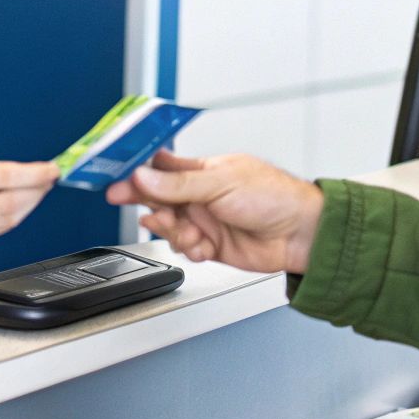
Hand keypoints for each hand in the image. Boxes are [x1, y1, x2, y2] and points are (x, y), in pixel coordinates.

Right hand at [0, 155, 58, 254]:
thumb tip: (15, 174)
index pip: (6, 177)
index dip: (35, 175)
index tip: (52, 169)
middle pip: (13, 203)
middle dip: (37, 192)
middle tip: (47, 181)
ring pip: (7, 221)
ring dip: (27, 207)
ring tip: (35, 193)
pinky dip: (9, 220)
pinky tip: (14, 208)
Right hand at [105, 150, 323, 273]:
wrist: (301, 234)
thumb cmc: (275, 196)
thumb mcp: (221, 182)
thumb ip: (179, 182)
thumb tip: (144, 175)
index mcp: (203, 170)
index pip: (160, 168)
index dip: (137, 174)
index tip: (117, 181)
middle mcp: (200, 195)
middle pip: (159, 200)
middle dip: (153, 208)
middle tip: (154, 215)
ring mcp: (205, 221)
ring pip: (170, 228)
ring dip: (175, 233)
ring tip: (192, 234)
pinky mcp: (211, 246)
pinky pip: (186, 249)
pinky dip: (191, 250)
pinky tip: (204, 247)